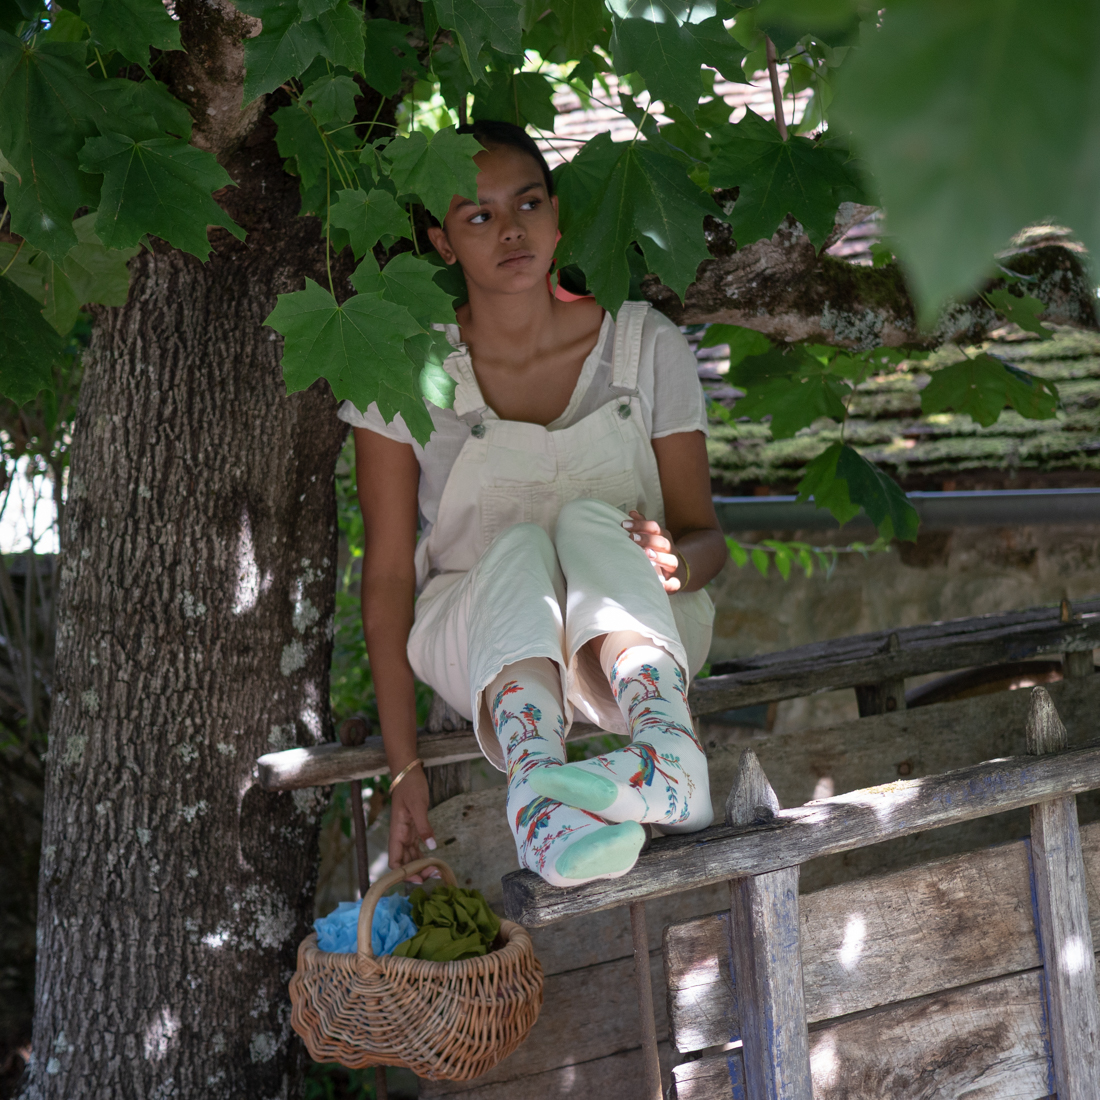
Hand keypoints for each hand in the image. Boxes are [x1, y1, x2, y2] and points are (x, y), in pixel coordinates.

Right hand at [387, 765, 437, 881]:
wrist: (408, 773)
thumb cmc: (410, 787)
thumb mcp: (418, 805)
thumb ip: (424, 826)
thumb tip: (431, 846)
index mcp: (397, 832)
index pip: (394, 861)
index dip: (404, 873)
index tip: (420, 878)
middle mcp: (400, 836)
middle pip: (404, 863)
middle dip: (417, 872)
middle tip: (435, 875)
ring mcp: (406, 833)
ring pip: (411, 857)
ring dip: (421, 866)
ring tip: (437, 871)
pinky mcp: (413, 829)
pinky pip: (416, 848)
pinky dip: (423, 856)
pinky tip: (433, 861)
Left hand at [622, 510, 682, 592]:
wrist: (677, 571)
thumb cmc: (659, 552)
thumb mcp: (653, 538)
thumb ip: (643, 526)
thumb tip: (632, 512)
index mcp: (663, 538)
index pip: (654, 528)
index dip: (640, 524)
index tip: (624, 524)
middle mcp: (670, 550)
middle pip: (662, 542)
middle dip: (647, 539)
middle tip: (631, 538)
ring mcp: (674, 566)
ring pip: (671, 560)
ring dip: (659, 557)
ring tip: (646, 554)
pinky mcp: (675, 581)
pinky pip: (674, 584)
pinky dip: (668, 585)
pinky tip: (659, 584)